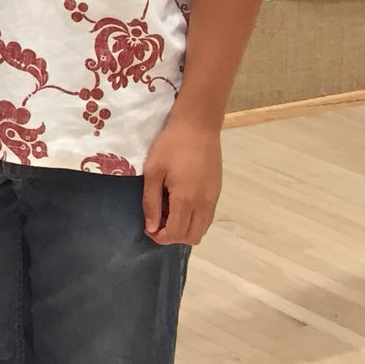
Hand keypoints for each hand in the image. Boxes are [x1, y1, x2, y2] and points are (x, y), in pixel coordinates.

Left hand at [141, 116, 221, 245]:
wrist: (198, 127)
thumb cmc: (171, 146)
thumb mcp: (153, 171)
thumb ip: (151, 201)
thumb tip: (151, 227)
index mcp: (186, 199)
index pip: (175, 234)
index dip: (159, 237)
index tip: (147, 227)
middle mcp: (204, 203)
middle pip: (192, 237)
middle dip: (172, 236)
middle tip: (157, 220)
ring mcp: (213, 198)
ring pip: (202, 229)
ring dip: (184, 229)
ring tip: (168, 211)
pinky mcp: (217, 192)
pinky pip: (207, 217)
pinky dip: (193, 220)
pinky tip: (179, 203)